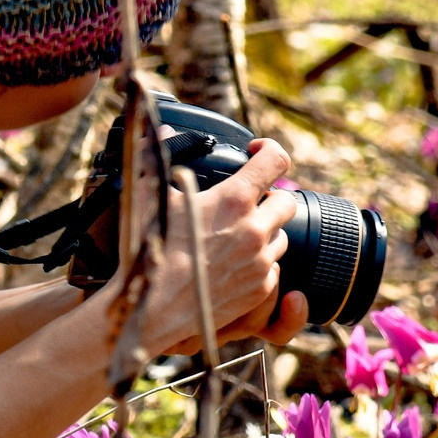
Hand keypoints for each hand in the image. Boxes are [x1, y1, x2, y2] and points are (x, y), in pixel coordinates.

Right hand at [105, 136, 307, 355]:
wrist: (154, 308)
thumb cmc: (150, 250)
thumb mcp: (151, 196)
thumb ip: (158, 156)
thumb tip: (159, 129)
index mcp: (235, 199)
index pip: (276, 160)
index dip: (270, 150)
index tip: (256, 153)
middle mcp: (256, 228)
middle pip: (287, 200)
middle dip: (269, 198)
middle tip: (248, 202)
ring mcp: (261, 261)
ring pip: (281, 236)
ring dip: (265, 232)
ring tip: (236, 236)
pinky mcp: (261, 289)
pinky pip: (273, 268)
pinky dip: (259, 263)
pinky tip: (233, 264)